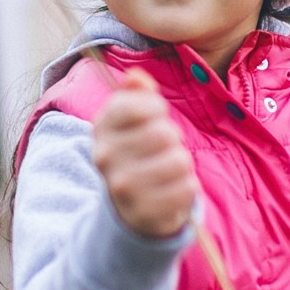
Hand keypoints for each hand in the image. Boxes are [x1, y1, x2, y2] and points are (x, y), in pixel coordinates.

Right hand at [91, 69, 196, 238]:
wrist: (128, 206)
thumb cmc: (137, 153)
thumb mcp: (133, 121)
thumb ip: (137, 94)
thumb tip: (135, 77)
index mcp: (102, 129)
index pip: (139, 105)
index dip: (156, 109)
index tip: (155, 118)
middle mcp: (105, 157)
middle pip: (164, 134)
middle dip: (173, 140)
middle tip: (162, 151)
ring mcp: (123, 187)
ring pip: (179, 161)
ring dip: (182, 165)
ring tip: (168, 171)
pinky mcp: (144, 212)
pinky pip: (187, 188)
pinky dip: (187, 188)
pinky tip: (171, 190)